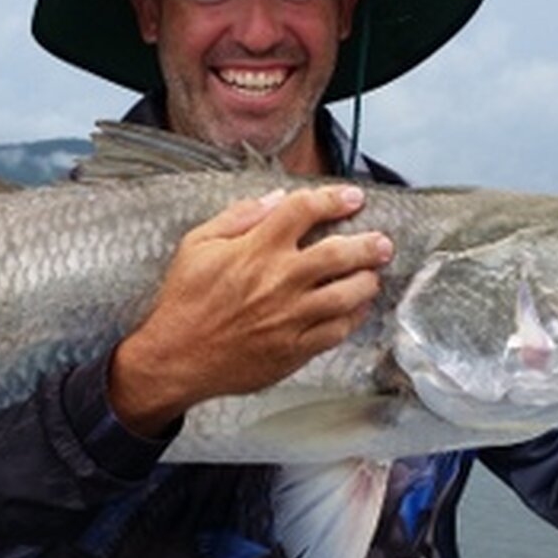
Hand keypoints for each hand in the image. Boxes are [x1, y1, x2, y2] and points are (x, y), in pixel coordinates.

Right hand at [109, 185, 393, 436]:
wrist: (176, 358)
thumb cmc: (184, 302)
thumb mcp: (196, 245)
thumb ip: (238, 217)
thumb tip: (275, 198)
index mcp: (256, 249)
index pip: (305, 210)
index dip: (334, 199)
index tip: (352, 198)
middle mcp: (279, 280)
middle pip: (340, 253)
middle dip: (368, 244)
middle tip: (381, 242)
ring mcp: (291, 317)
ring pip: (348, 294)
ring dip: (367, 281)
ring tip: (373, 275)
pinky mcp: (295, 349)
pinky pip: (338, 331)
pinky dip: (354, 317)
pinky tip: (356, 308)